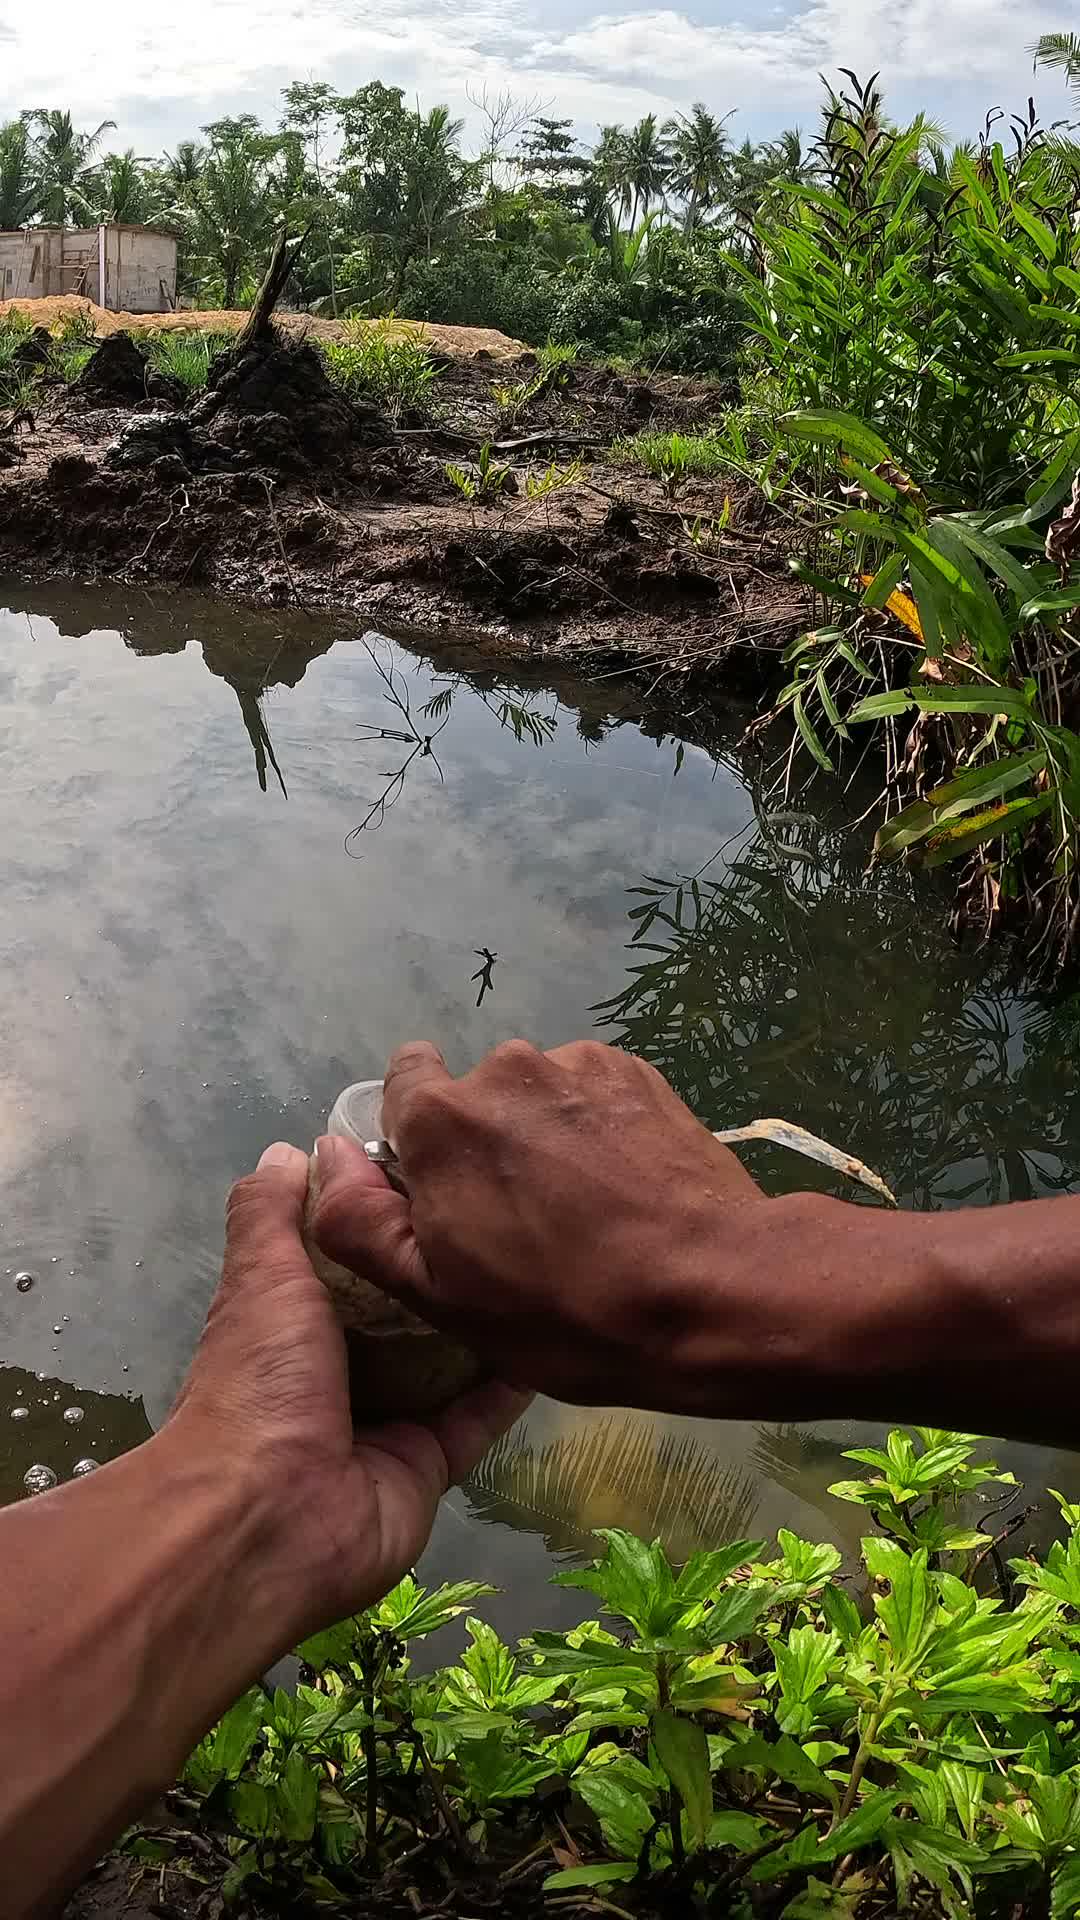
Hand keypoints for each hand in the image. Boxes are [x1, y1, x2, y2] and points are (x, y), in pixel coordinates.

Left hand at [166, 1141, 527, 1639]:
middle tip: (504, 1209)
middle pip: (399, 1313)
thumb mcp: (261, 1276)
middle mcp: (336, 1373)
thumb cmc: (262, 1382)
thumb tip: (288, 1151)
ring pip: (444, 1362)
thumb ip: (269, 1214)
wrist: (272, 1516)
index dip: (379, 1220)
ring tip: (540, 1260)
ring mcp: (384, 1422)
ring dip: (482, 1321)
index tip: (433, 1170)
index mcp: (289, 1326)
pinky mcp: (429, 1465)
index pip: (343, 1262)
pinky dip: (511, 1382)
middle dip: (439, 1270)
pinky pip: (478, 1417)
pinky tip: (553, 1332)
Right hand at [309, 1040, 787, 1414]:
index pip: (402, 1084)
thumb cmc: (565, 1311)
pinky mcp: (642, 1073)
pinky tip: (629, 1190)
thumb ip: (361, 1218)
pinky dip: (600, 1131)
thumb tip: (326, 1152)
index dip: (417, 1140)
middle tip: (524, 1224)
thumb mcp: (438, 1295)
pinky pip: (594, 1095)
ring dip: (547, 1137)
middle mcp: (505, 1068)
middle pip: (474, 1095)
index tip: (446, 1196)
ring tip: (588, 1212)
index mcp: (442, 1118)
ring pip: (538, 1095)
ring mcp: (581, 1065)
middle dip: (486, 1144)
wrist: (714, 1290)